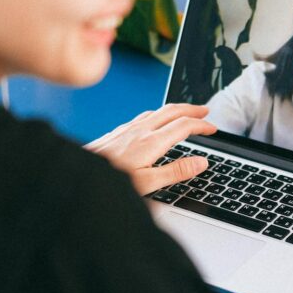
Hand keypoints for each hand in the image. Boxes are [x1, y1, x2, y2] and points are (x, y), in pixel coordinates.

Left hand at [85, 104, 216, 194]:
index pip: (184, 126)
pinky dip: (160, 113)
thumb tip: (201, 162)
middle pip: (172, 111)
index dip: (201, 125)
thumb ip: (176, 172)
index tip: (213, 128)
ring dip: (177, 110)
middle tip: (206, 112)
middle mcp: (140, 130)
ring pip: (158, 111)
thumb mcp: (148, 183)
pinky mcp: (119, 131)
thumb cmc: (111, 180)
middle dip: (192, 110)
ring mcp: (128, 128)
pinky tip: (156, 120)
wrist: (79, 172)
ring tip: (186, 113)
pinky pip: (145, 115)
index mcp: (151, 142)